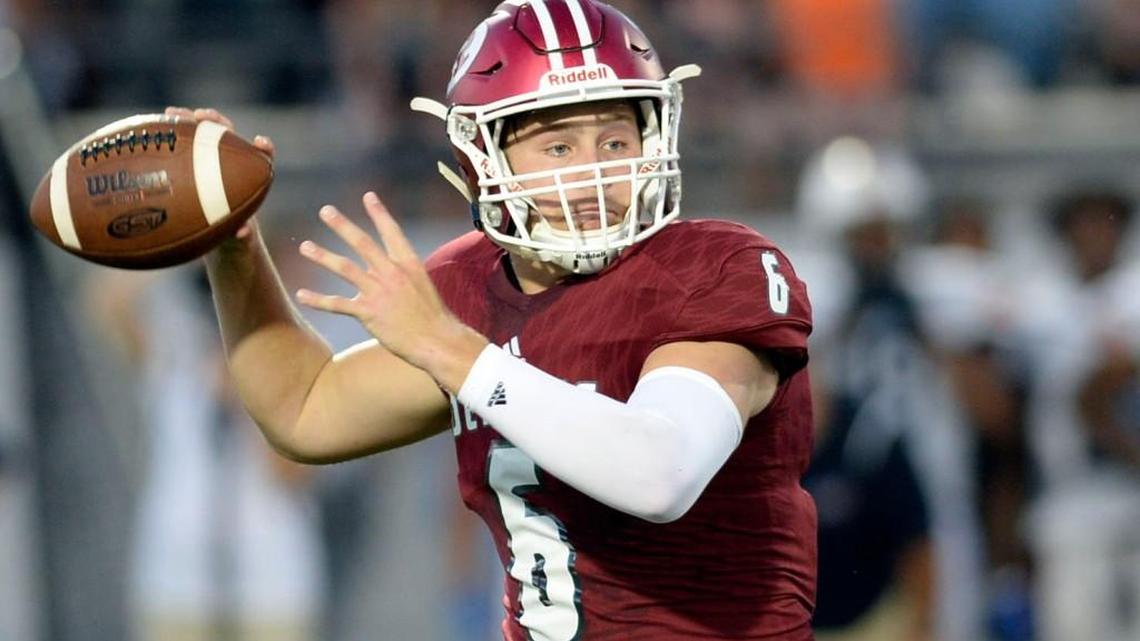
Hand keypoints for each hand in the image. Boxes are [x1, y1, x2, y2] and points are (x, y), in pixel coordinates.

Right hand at [163, 106, 274, 243]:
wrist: (221, 240)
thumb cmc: (236, 239)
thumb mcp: (241, 241)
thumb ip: (245, 236)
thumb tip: (242, 233)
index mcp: (249, 180)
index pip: (262, 158)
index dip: (263, 148)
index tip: (260, 142)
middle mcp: (231, 165)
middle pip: (228, 136)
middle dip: (217, 122)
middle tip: (202, 116)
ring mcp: (210, 163)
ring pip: (202, 137)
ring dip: (189, 122)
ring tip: (171, 113)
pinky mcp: (191, 166)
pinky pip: (180, 151)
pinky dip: (168, 142)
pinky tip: (148, 133)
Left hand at [295, 192, 486, 387]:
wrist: (437, 340)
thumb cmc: (433, 318)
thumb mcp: (422, 287)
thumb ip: (403, 277)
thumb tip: (390, 273)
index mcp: (408, 264)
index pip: (392, 232)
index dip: (379, 213)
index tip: (368, 196)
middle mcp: (392, 272)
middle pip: (363, 243)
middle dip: (342, 225)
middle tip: (326, 211)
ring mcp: (379, 291)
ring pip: (345, 268)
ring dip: (323, 256)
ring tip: (305, 246)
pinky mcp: (369, 312)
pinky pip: (338, 303)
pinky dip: (318, 299)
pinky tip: (302, 294)